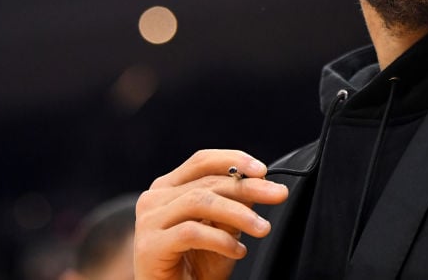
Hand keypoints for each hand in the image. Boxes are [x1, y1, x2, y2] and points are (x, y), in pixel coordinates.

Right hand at [134, 149, 289, 279]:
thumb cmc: (196, 266)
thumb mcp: (222, 230)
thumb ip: (234, 205)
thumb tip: (259, 181)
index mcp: (168, 188)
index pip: (202, 161)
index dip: (234, 160)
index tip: (263, 171)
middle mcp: (154, 199)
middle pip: (206, 182)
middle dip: (248, 187)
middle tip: (278, 195)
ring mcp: (148, 221)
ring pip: (199, 201)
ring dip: (238, 213)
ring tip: (262, 228)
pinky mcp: (149, 246)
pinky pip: (191, 232)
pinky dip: (220, 240)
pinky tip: (238, 251)